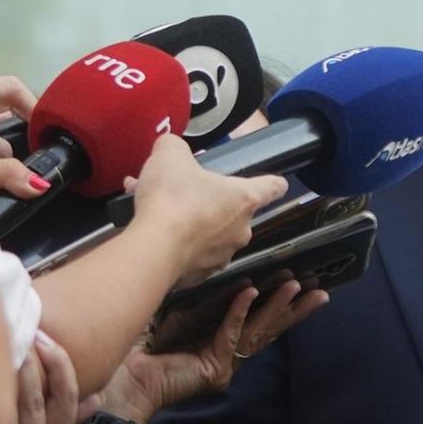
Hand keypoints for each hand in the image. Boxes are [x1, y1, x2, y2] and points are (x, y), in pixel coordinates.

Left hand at [0, 334, 85, 423]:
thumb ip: (55, 418)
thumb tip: (95, 397)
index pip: (71, 399)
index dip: (63, 366)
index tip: (46, 338)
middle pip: (60, 401)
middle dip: (50, 363)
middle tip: (33, 334)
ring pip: (32, 407)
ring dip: (24, 371)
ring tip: (11, 343)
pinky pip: (3, 422)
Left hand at [99, 280, 326, 423]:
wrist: (119, 379)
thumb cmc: (137, 343)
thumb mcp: (175, 310)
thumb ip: (199, 296)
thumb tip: (216, 264)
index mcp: (216, 340)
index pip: (254, 319)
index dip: (277, 301)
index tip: (299, 281)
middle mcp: (224, 354)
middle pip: (267, 329)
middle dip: (294, 310)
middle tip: (321, 292)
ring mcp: (221, 364)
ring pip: (257, 332)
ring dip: (278, 307)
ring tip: (299, 288)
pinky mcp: (213, 370)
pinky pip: (230, 335)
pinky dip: (240, 312)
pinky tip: (251, 292)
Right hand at [127, 135, 286, 279]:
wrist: (154, 249)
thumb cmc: (173, 198)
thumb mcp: (170, 155)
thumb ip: (174, 147)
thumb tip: (171, 148)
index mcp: (244, 198)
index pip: (272, 188)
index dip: (272, 183)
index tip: (273, 183)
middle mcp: (240, 230)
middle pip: (233, 213)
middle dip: (209, 202)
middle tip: (182, 194)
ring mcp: (221, 257)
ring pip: (207, 234)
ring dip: (187, 223)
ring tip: (155, 212)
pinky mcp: (199, 276)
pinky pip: (189, 255)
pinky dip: (174, 244)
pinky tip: (150, 233)